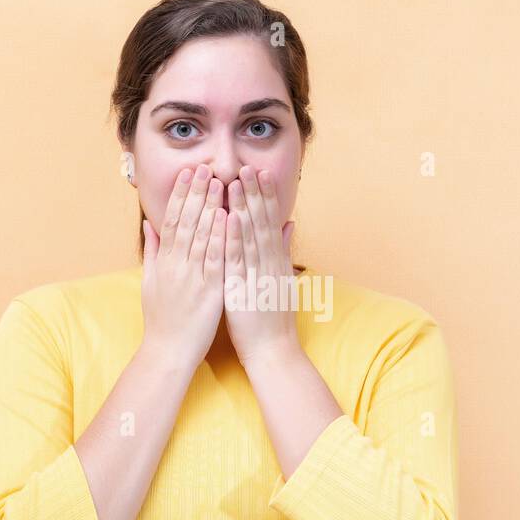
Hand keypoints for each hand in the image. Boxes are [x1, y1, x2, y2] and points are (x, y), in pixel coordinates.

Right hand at [140, 163, 225, 369]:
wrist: (167, 352)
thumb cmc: (162, 320)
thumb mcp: (150, 282)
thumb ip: (152, 251)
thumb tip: (150, 224)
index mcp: (164, 261)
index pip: (173, 220)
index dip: (182, 195)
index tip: (190, 173)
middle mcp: (175, 265)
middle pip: (186, 222)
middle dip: (196, 193)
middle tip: (205, 167)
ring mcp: (191, 277)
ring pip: (200, 235)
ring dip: (209, 207)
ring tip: (218, 182)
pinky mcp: (208, 291)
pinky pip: (215, 260)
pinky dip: (220, 238)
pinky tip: (227, 218)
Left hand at [224, 165, 298, 367]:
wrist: (274, 352)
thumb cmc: (275, 320)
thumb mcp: (283, 281)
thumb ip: (284, 251)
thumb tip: (290, 223)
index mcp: (276, 262)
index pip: (271, 222)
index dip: (265, 197)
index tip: (258, 173)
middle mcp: (269, 265)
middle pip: (262, 223)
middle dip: (254, 194)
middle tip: (247, 166)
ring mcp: (258, 277)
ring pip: (250, 236)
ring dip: (243, 207)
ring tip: (236, 182)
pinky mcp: (243, 291)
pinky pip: (237, 261)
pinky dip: (234, 238)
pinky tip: (229, 218)